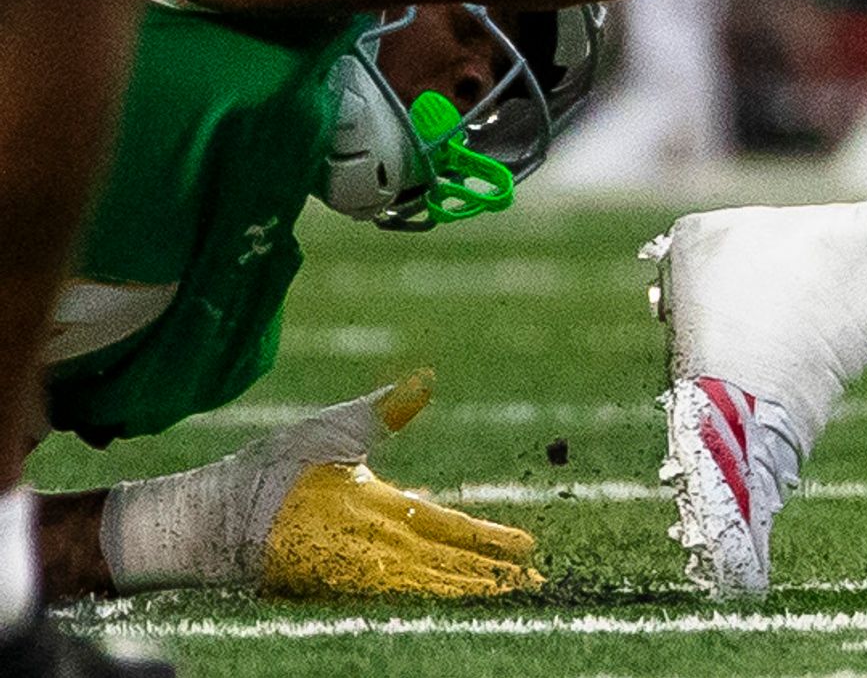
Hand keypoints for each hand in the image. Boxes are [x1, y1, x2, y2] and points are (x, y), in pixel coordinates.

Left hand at [247, 374, 543, 598]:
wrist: (220, 501)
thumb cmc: (271, 466)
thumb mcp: (339, 427)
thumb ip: (385, 410)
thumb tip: (428, 377)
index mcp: (383, 505)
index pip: (447, 526)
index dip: (486, 537)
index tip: (525, 546)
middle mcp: (378, 538)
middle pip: (447, 559)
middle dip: (490, 572)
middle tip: (534, 584)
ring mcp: (357, 561)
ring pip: (426, 579)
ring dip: (466, 588)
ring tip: (505, 596)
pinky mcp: (334, 579)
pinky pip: (386, 591)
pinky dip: (421, 597)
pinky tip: (448, 602)